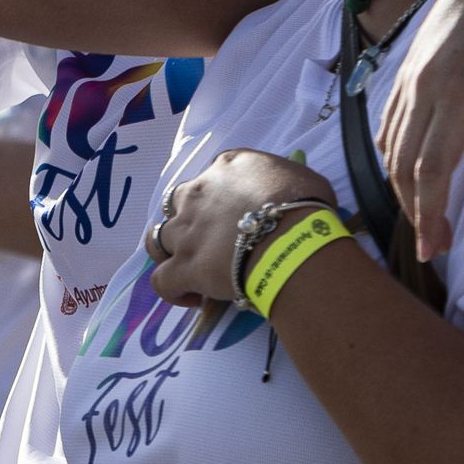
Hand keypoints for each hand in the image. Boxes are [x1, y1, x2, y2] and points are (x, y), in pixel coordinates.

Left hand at [145, 148, 334, 309]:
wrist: (294, 241)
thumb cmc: (306, 207)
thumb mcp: (299, 178)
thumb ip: (279, 182)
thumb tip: (281, 196)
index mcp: (228, 166)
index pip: (212, 175)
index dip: (218, 195)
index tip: (234, 213)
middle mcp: (198, 193)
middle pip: (177, 203)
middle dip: (188, 220)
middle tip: (210, 240)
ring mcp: (186, 231)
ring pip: (158, 239)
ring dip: (172, 252)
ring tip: (192, 267)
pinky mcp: (183, 266)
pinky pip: (161, 280)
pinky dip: (172, 289)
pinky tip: (190, 296)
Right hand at [380, 0, 463, 261]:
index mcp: (458, 91)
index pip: (431, 168)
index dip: (430, 213)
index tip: (435, 247)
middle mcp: (423, 87)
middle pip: (403, 166)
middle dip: (416, 212)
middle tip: (433, 247)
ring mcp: (407, 80)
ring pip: (390, 149)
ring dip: (403, 190)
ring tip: (426, 218)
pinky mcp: (403, 76)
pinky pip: (388, 127)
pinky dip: (394, 160)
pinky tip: (411, 179)